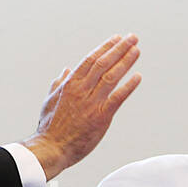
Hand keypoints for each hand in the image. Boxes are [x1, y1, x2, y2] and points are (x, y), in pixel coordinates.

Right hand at [24, 35, 141, 180]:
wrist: (51, 148)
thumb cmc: (49, 127)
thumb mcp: (50, 100)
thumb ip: (59, 83)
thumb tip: (65, 69)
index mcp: (69, 84)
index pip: (90, 59)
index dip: (105, 47)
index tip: (117, 39)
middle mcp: (81, 90)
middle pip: (103, 63)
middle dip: (119, 49)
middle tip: (132, 38)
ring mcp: (91, 103)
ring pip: (111, 76)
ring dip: (126, 62)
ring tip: (136, 51)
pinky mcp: (101, 117)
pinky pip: (118, 98)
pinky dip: (128, 86)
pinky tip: (137, 77)